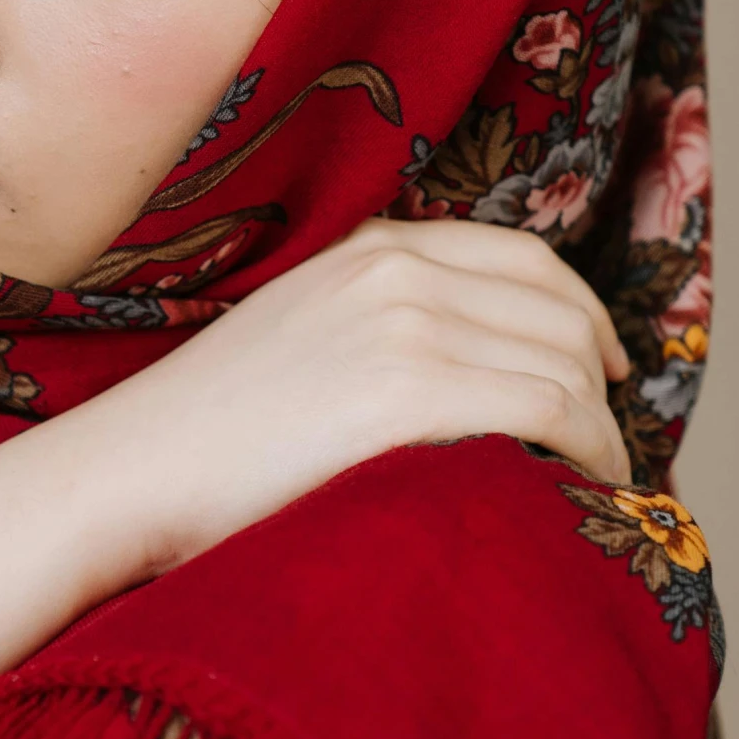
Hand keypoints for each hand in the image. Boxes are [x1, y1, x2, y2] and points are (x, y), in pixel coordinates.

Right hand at [71, 216, 630, 575]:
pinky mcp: (408, 390)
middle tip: (607, 449)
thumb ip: (378, 322)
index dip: (586, 315)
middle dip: (601, 384)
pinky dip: (589, 452)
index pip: (526, 260)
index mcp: (373, 247)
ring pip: (565, 366)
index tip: (607, 370)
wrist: (132, 470)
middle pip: (559, 316)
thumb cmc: (208, 435)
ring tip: (599, 483)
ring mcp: (405, 323)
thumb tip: (470, 370)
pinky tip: (583, 491)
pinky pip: (549, 410)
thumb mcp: (300, 333)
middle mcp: (398, 268)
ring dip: (601, 429)